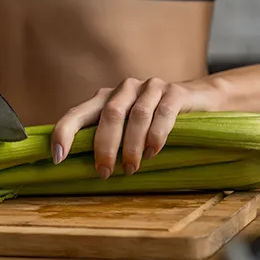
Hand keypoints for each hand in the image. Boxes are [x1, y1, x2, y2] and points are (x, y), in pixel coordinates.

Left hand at [51, 77, 224, 178]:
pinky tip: (153, 152)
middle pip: (110, 115)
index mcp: (106, 98)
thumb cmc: (156, 122)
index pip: (77, 113)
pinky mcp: (176, 91)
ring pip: (137, 115)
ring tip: (132, 169)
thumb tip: (79, 172)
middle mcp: (125, 88)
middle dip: (105, 146)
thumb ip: (107, 140)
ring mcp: (151, 87)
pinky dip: (156, 135)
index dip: (64, 132)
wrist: (201, 99)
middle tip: (104, 173)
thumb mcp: (128, 129)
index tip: (58, 158)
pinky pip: (163, 113)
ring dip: (132, 146)